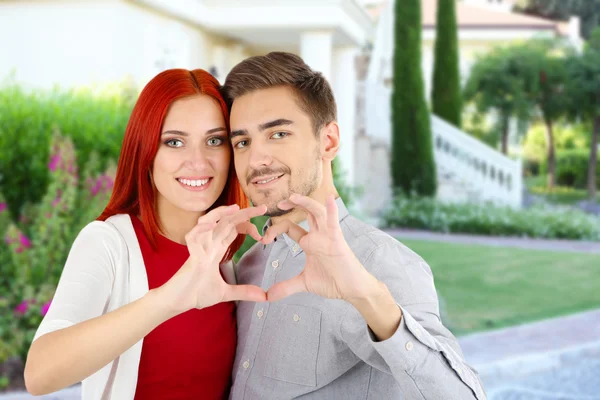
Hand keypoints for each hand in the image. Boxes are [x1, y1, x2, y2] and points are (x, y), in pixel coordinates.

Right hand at [157, 204, 267, 316]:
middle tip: (262, 208)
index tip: (262, 235)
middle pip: (226, 222)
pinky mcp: (191, 255)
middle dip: (244, 213)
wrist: (179, 302)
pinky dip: (201, 229)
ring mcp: (199, 248)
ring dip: (221, 213)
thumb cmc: (197, 293)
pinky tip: (212, 225)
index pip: (233, 229)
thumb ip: (244, 291)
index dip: (248, 226)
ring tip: (236, 208)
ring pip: (209, 222)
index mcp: (216, 250)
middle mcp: (209, 245)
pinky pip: (193, 236)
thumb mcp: (226, 293)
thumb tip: (264, 297)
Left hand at [262, 194, 378, 302]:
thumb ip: (286, 287)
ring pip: (317, 212)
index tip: (264, 239)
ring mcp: (328, 236)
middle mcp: (318, 235)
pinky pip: (334, 223)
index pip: (290, 227)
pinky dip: (332, 211)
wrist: (352, 289)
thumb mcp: (304, 283)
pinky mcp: (337, 241)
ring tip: (293, 196)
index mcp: (309, 242)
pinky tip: (329, 199)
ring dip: (306, 203)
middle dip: (292, 204)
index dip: (275, 229)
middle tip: (279, 202)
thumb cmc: (332, 281)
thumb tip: (268, 296)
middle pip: (305, 213)